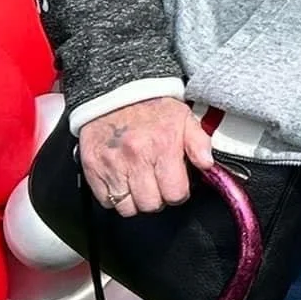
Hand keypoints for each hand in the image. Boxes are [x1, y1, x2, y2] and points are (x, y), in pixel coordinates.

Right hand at [78, 97, 215, 215]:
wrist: (114, 92)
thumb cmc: (152, 107)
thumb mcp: (184, 118)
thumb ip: (199, 142)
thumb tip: (208, 165)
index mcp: (163, 146)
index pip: (175, 194)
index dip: (178, 192)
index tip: (175, 184)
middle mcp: (136, 158)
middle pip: (151, 205)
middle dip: (157, 198)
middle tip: (156, 183)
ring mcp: (112, 164)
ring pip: (127, 208)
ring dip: (135, 200)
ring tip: (139, 183)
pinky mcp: (92, 167)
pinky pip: (105, 201)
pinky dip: (114, 197)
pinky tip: (122, 181)